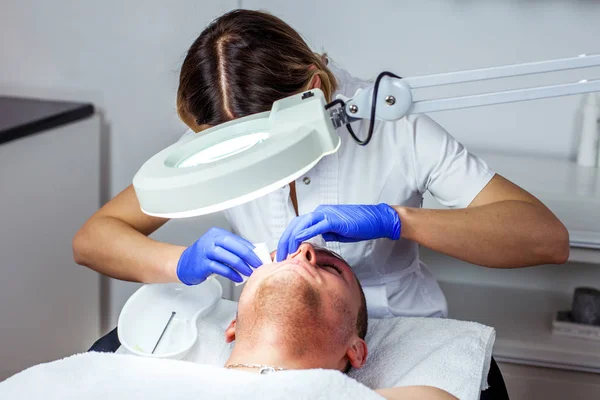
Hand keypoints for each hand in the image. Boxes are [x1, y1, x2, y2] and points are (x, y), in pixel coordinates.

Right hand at [177, 227, 262, 284]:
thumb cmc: (203, 256)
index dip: (250, 248)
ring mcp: (206, 252)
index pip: (238, 240)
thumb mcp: (217, 248)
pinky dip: (232, 274)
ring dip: (242, 266)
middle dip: (248, 256)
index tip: (259, 256)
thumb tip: (252, 256)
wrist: (183, 264)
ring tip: (249, 272)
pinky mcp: (203, 264)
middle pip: (234, 246)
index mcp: (217, 234)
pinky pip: (221, 269)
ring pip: (228, 257)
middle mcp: (211, 240)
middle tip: (257, 264)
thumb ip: (233, 250)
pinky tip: (238, 278)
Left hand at [276, 204, 400, 260]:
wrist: (377, 220)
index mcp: (320, 215)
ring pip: (302, 224)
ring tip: (285, 252)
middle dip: (284, 240)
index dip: (288, 239)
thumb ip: (325, 234)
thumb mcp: (338, 232)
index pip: (298, 226)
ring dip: (291, 239)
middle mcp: (320, 212)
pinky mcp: (334, 219)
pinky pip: (315, 226)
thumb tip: (314, 241)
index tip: (283, 253)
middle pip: (295, 224)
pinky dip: (305, 233)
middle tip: (278, 256)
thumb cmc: (361, 226)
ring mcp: (326, 214)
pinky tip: (298, 241)